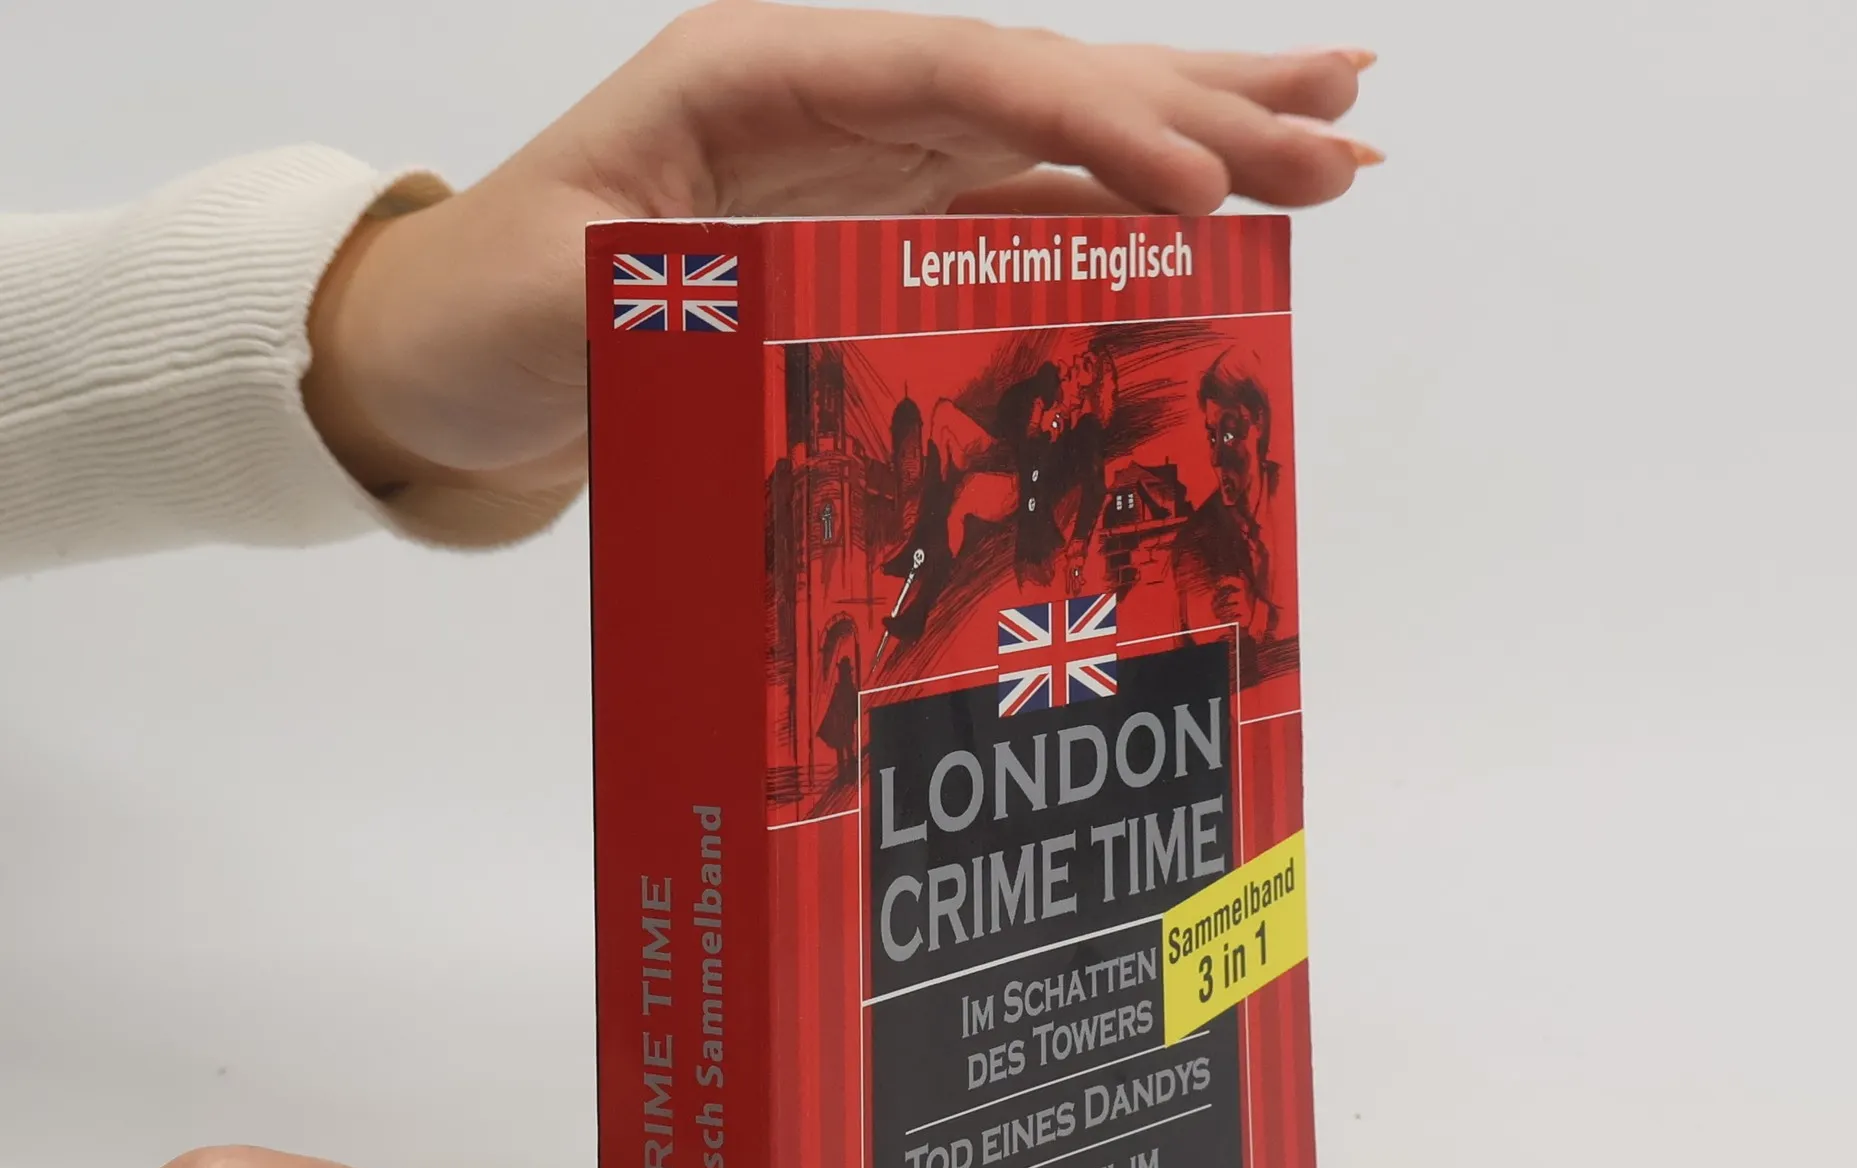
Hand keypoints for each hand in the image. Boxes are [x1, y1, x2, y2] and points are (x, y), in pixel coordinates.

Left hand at [303, 1, 1377, 501]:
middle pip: (1044, 79)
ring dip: (1197, 139)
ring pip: (1059, 135)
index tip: (1204, 190)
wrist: (454, 348)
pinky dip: (1121, 208)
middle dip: (1200, 104)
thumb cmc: (489, 311)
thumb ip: (680, 283)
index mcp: (759, 78)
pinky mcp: (881, 228)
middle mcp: (835, 98)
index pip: (961, 73)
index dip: (1092, 122)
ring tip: (1331, 143)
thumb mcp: (563, 294)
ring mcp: (869, 161)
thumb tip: (803, 306)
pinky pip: (1023, 207)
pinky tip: (1211, 211)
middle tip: (1344, 128)